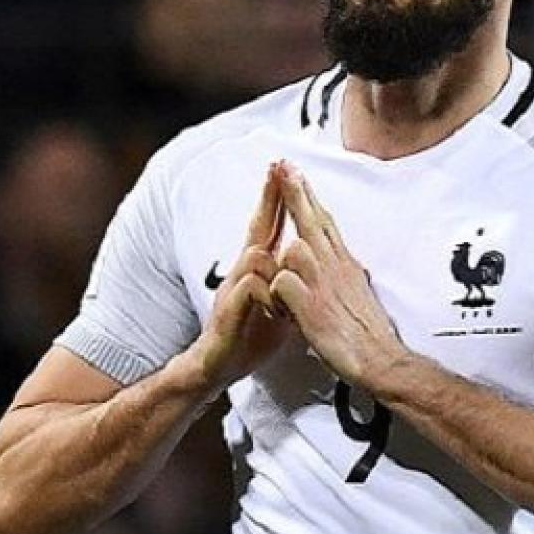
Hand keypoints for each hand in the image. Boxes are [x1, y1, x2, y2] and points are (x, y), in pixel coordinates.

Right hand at [185, 163, 292, 390]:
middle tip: (277, 168)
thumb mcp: (279, 303)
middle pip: (257, 227)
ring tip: (290, 275)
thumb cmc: (251, 332)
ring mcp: (234, 289)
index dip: (277, 197)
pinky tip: (276, 304)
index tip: (286, 169)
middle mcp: (243, 271)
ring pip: (255, 255)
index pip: (269, 225)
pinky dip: (265, 293)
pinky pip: (249, 289)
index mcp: (259, 269)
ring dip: (275, 261)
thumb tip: (314, 265)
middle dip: (269, 198)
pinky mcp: (228, 312)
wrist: (218, 364)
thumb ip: (292, 281)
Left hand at [270, 162, 405, 389]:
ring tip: (278, 277)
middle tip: (282, 167)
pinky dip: (277, 292)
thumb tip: (352, 266)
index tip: (296, 174)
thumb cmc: (369, 334)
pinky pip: (283, 285)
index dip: (309, 197)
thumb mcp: (360, 294)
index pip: (325, 222)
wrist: (382, 361)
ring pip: (294, 250)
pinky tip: (277, 303)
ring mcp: (324, 287)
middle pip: (313, 222)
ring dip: (281, 259)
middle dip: (296, 193)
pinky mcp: (312, 308)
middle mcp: (336, 269)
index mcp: (345, 265)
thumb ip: (348, 276)